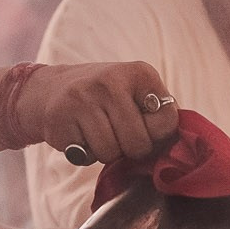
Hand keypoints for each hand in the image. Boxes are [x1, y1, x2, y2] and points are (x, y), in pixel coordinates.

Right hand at [21, 62, 177, 164]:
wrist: (50, 90)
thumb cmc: (104, 99)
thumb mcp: (135, 93)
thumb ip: (159, 114)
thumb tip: (179, 149)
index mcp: (140, 73)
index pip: (167, 122)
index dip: (155, 135)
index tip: (142, 126)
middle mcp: (112, 80)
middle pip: (138, 143)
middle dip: (129, 149)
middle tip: (116, 133)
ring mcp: (84, 97)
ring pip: (111, 153)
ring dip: (106, 153)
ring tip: (96, 132)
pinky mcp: (62, 117)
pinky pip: (86, 156)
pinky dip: (84, 154)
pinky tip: (79, 134)